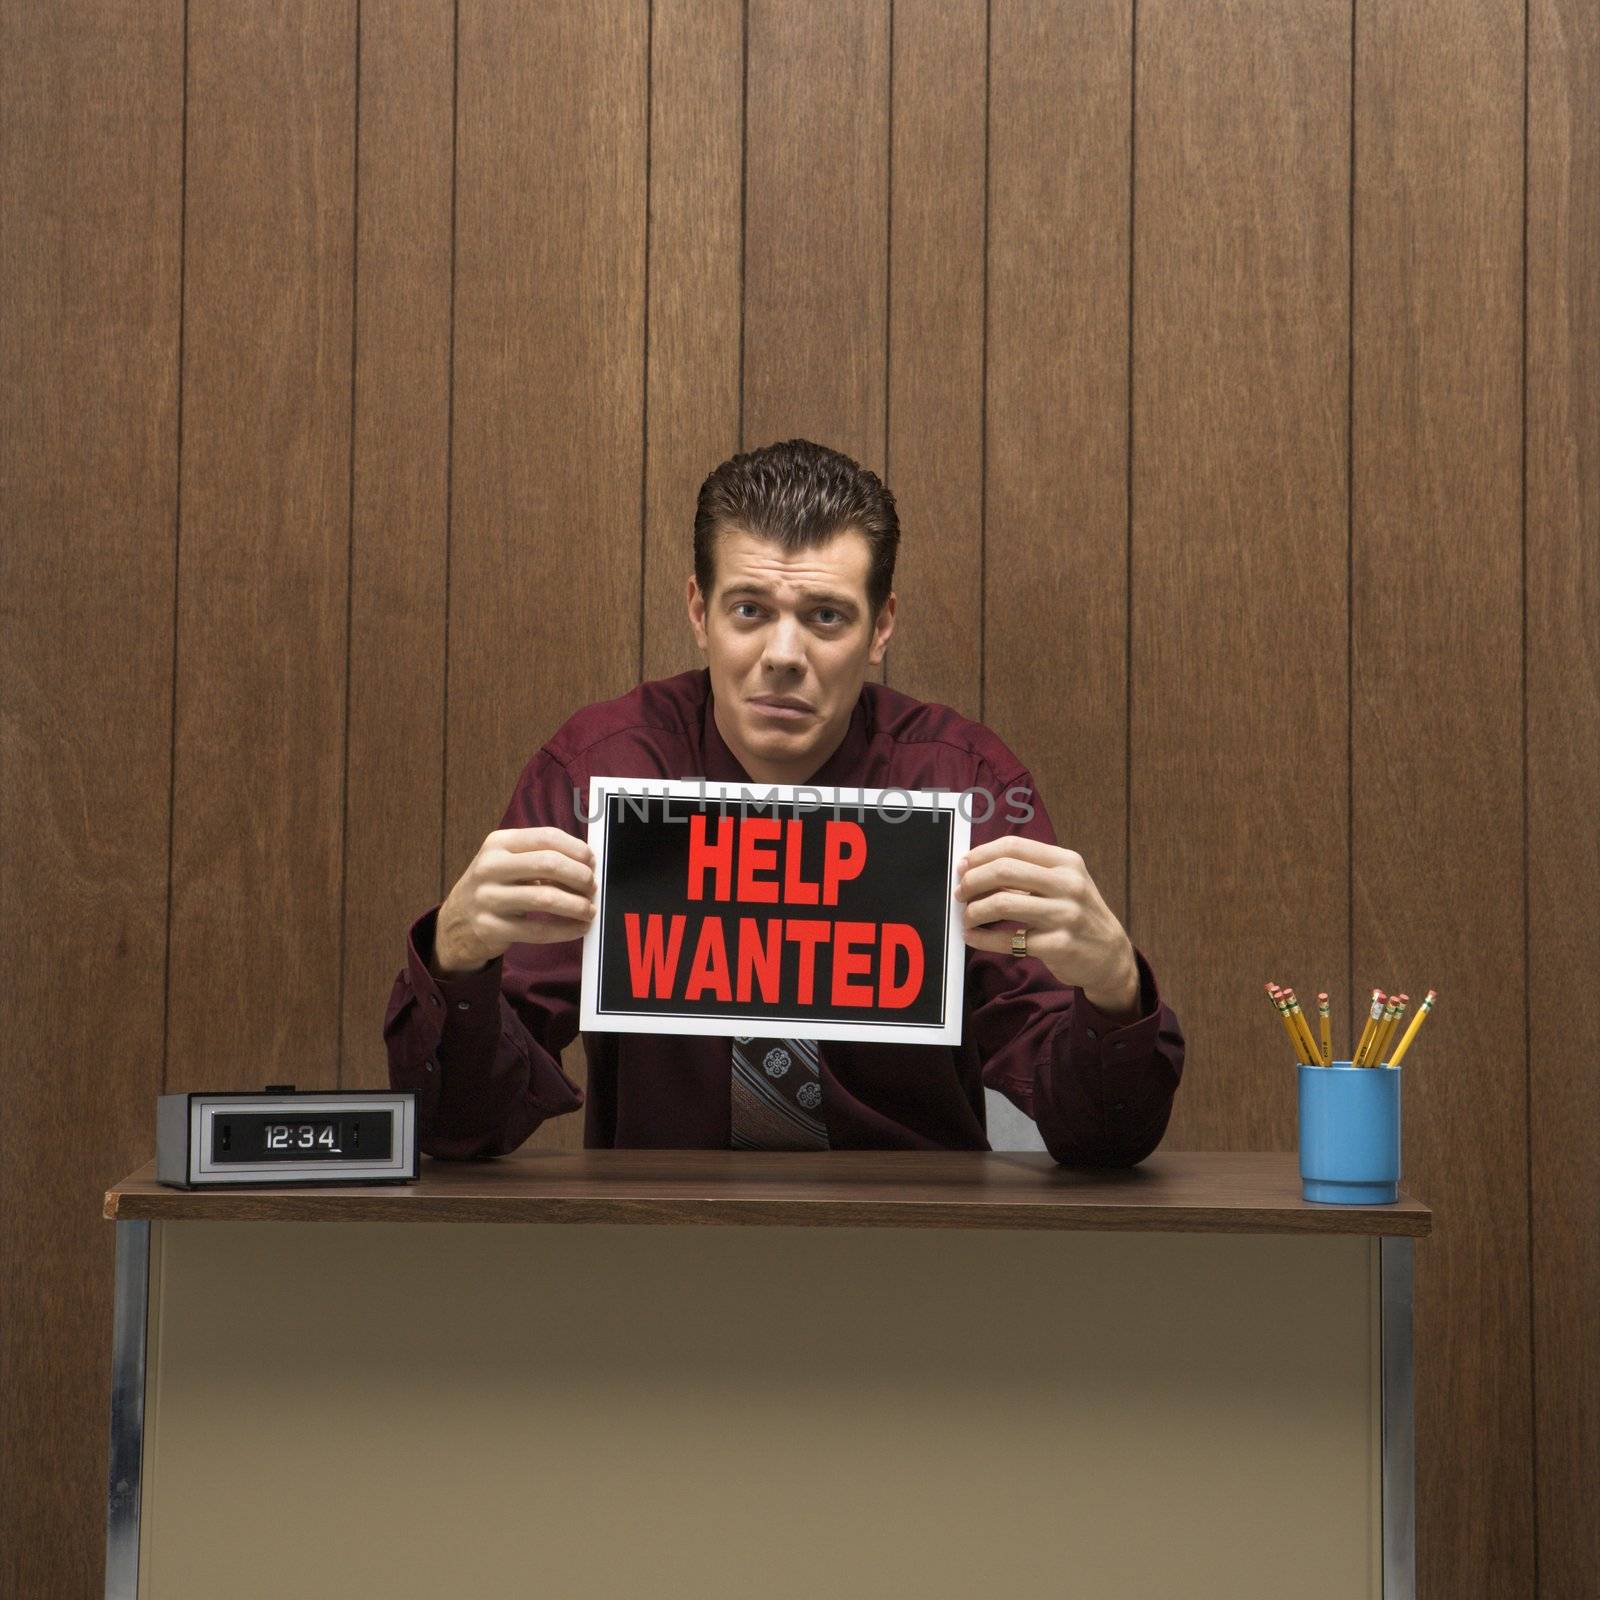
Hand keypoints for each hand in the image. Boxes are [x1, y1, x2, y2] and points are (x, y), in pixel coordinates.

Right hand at [432, 827, 596, 974]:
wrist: (456, 921)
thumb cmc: (495, 886)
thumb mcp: (508, 862)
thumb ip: (541, 857)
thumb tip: (587, 864)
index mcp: (498, 843)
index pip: (547, 837)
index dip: (577, 849)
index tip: (592, 861)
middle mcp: (490, 867)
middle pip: (549, 864)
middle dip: (580, 876)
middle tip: (592, 887)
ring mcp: (488, 898)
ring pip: (546, 898)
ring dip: (576, 905)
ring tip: (589, 910)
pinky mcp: (490, 928)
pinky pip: (537, 930)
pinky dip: (564, 930)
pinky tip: (578, 929)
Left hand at [954, 836, 1141, 1020]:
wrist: (1110, 955)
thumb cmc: (1077, 914)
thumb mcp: (1064, 883)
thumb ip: (1028, 872)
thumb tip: (974, 866)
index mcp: (1067, 862)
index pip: (1013, 846)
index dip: (980, 854)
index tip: (963, 866)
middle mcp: (1068, 884)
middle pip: (1004, 870)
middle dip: (972, 881)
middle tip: (961, 893)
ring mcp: (1065, 915)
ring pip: (1002, 903)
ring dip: (974, 911)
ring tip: (967, 917)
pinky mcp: (1058, 945)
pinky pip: (1008, 940)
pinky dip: (982, 938)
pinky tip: (973, 937)